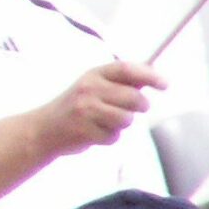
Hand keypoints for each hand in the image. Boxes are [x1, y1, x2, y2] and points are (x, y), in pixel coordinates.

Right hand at [35, 60, 163, 156]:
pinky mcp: (84, 130)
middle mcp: (88, 88)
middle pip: (134, 97)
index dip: (149, 75)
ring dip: (122, 125)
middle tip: (131, 110)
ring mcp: (85, 109)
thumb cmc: (76, 107)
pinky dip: (109, 138)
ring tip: (106, 122)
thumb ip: (120, 83)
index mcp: (93, 74)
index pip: (126, 69)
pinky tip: (94, 132)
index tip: (165, 84)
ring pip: (127, 119)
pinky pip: (114, 137)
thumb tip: (154, 77)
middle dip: (140, 107)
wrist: (43, 129)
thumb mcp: (93, 87)